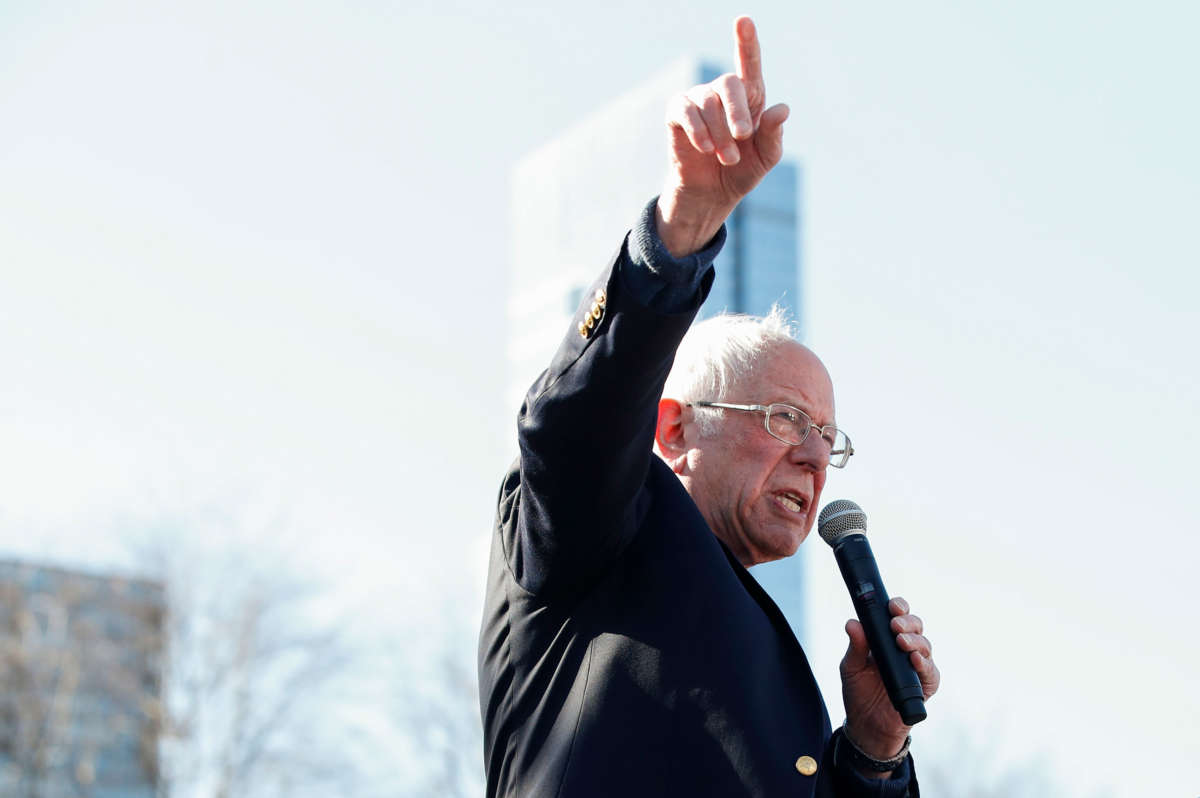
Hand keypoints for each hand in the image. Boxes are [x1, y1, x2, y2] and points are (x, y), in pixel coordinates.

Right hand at [656, 16, 789, 255]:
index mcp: (749, 97)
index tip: (743, 20)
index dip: (746, 41)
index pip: (748, 64)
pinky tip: (705, 148)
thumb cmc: (741, 170)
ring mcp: (698, 100)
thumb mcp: (765, 157)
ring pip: (708, 104)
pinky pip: (685, 112)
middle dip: (737, 112)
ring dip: (720, 134)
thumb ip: (773, 134)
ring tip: (727, 157)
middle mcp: (722, 93)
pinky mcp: (677, 114)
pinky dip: (698, 130)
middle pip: (729, 84)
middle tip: (743, 137)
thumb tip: (782, 109)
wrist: (711, 194)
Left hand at [840, 597, 939, 770]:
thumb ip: (855, 646)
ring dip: (915, 641)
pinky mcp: (925, 686)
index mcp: (887, 639)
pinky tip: (915, 660)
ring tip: (901, 641)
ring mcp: (917, 667)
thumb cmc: (859, 692)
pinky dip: (925, 664)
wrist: (866, 725)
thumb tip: (852, 623)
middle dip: (908, 622)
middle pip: (916, 627)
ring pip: (925, 646)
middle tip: (895, 625)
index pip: (898, 616)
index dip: (899, 607)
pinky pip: (931, 672)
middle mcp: (905, 649)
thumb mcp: (851, 667)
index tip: (892, 605)